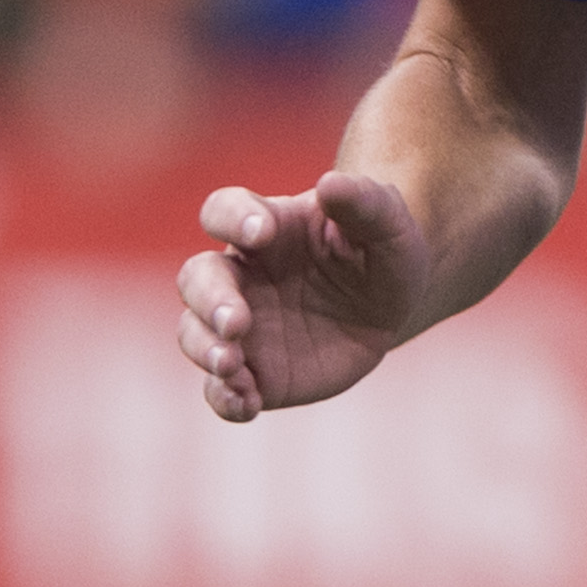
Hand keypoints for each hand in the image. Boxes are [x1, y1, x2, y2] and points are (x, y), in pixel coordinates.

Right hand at [175, 174, 433, 422]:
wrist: (391, 306)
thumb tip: (331, 182)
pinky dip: (224, 398)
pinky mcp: (255, 373)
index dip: (233, 218)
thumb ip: (364, 203)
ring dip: (205, 348)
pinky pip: (221, 389)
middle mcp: (240, 275)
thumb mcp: (388, 224)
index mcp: (266, 226)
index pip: (225, 210)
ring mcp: (241, 327)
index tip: (259, 233)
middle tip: (235, 321)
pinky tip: (246, 404)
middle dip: (209, 299)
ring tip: (231, 365)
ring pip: (195, 333)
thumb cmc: (382, 251)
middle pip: (196, 279)